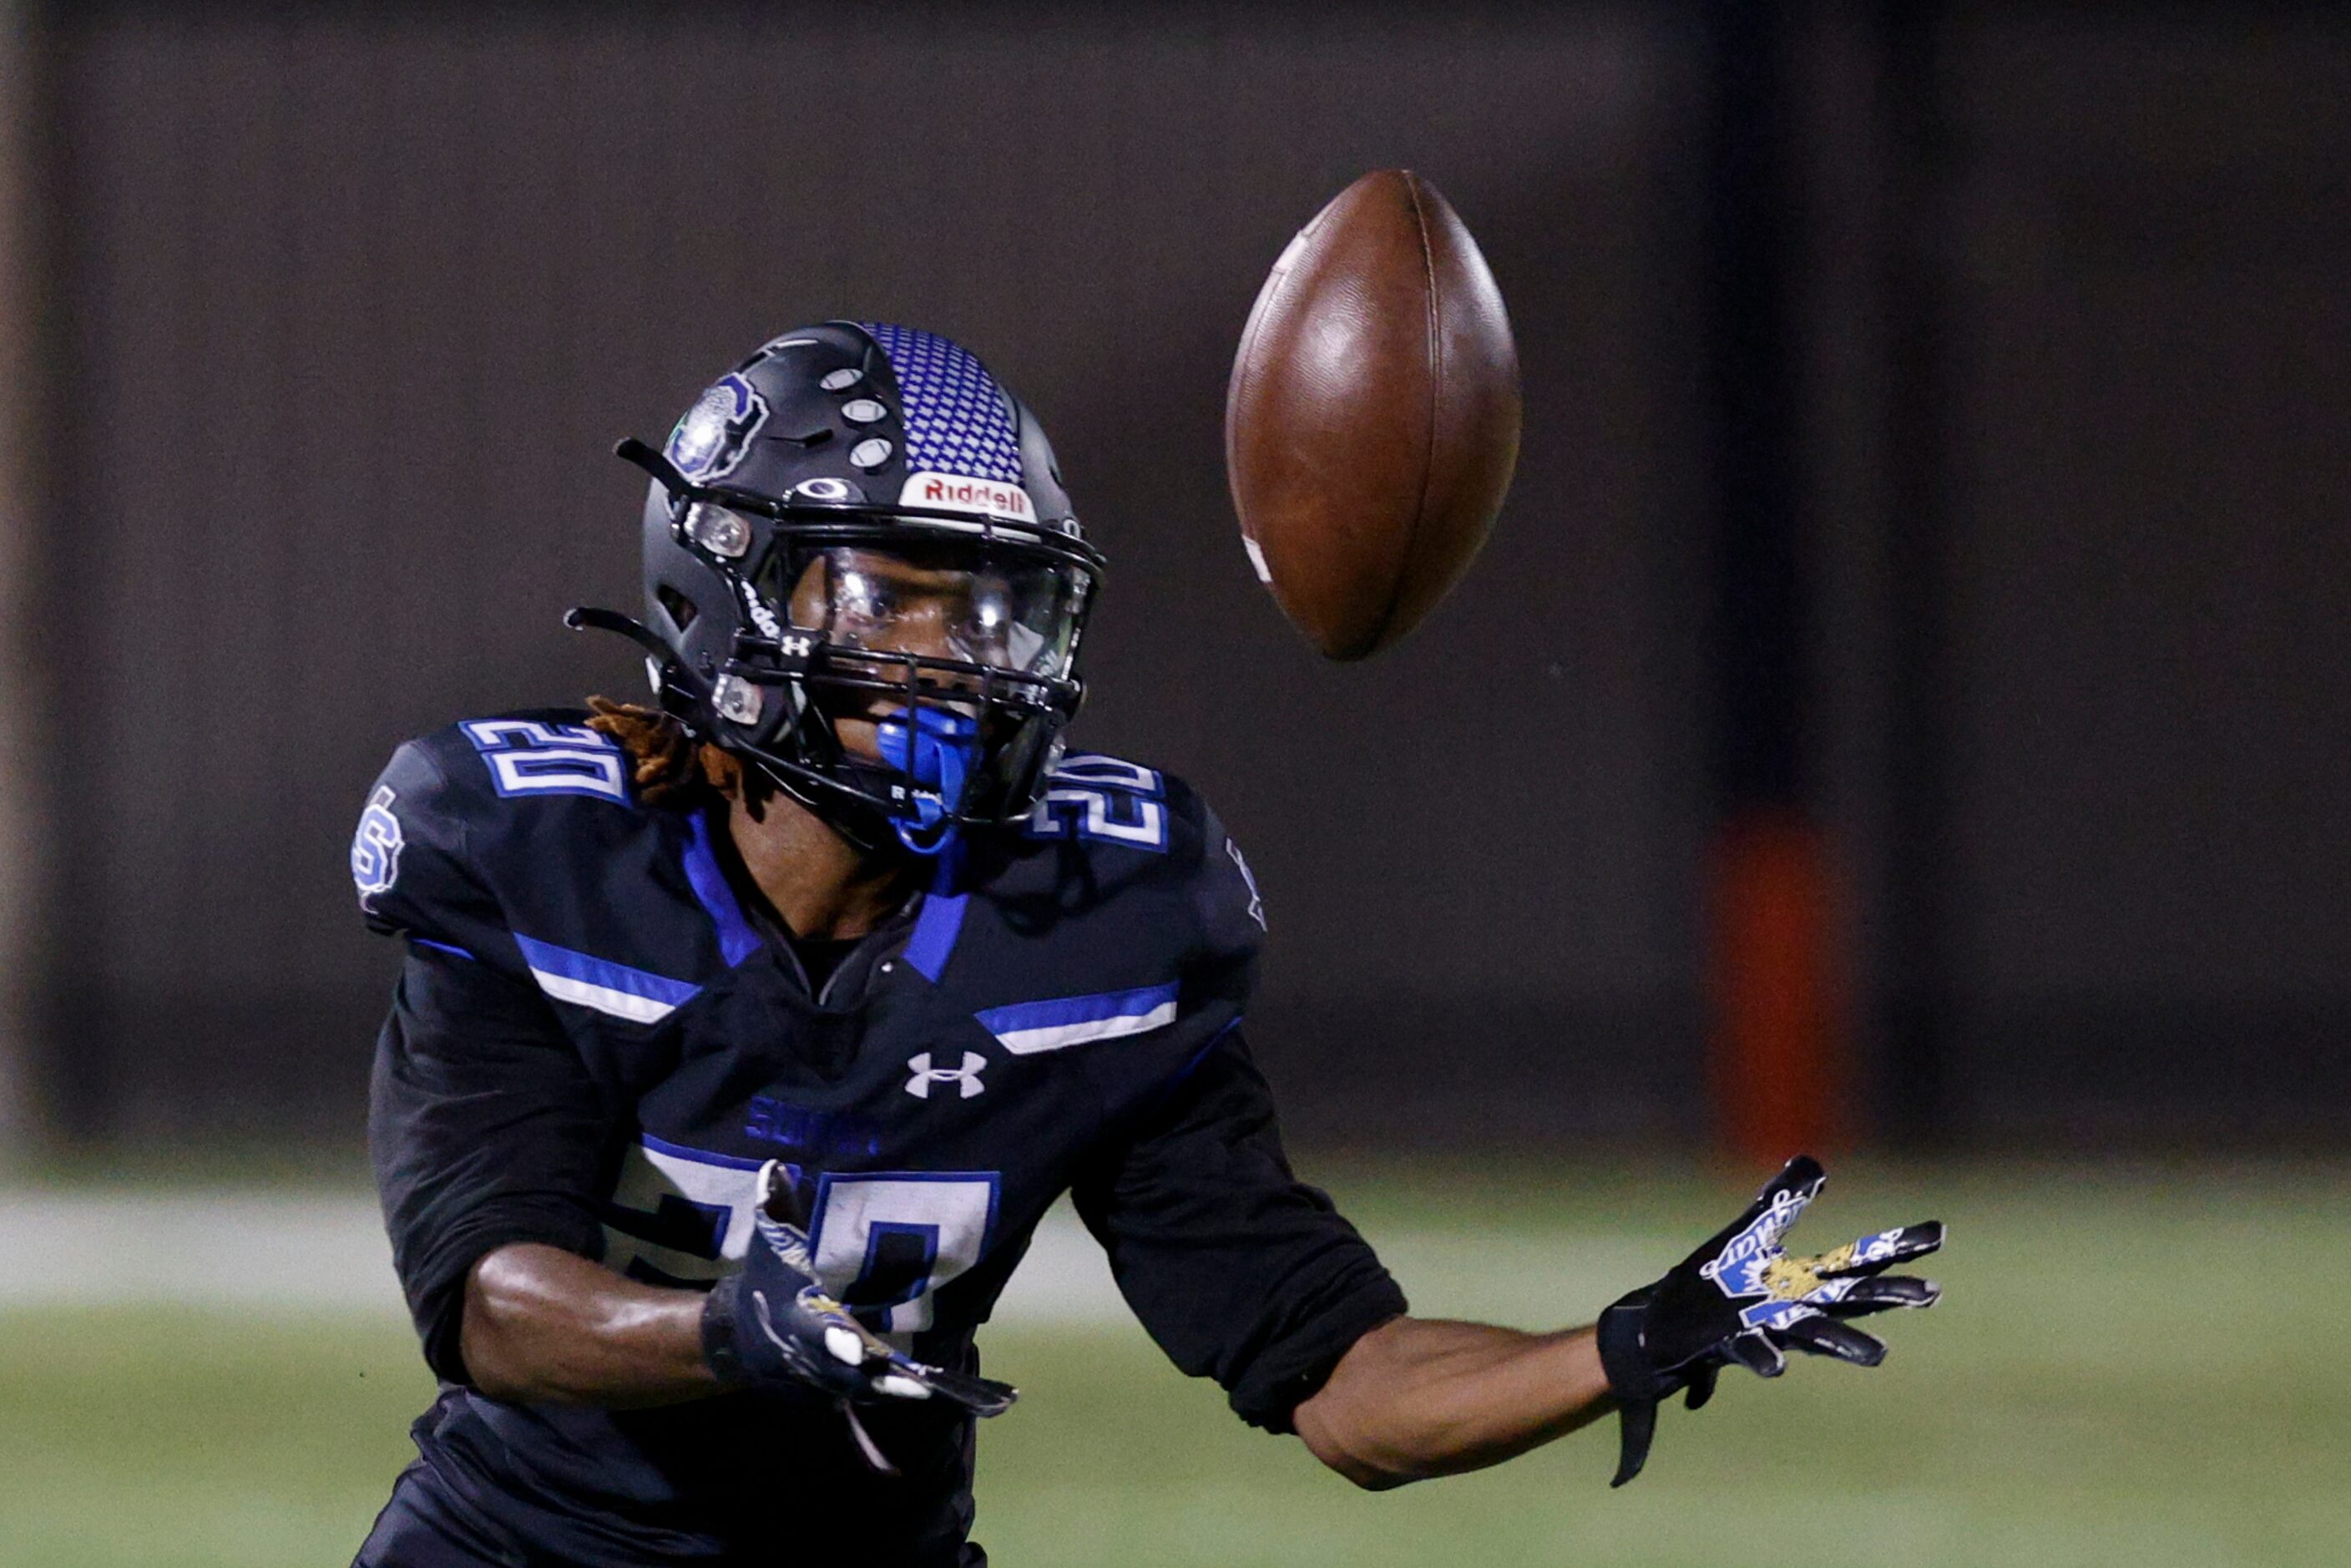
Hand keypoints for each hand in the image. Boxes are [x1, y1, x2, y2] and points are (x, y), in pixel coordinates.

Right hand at [702, 1161, 1015, 1471]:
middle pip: (848, 1374)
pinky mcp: (840, 1387)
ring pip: (864, 1390)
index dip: (836, 1342)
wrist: (745, 1334)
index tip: (859, 1348)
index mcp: (795, 1319)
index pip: (815, 1331)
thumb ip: (775, 1209)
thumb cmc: (767, 1278)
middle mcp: (811, 1357)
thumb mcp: (768, 1244)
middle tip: (921, 1385)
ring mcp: (826, 1378)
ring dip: (897, 1391)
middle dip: (881, 1380)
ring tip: (938, 1390)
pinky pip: (872, 1393)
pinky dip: (898, 1392)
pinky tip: (939, 1390)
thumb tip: (772, 1169)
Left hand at [1596, 1155, 1941, 1485]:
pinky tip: (1778, 1368)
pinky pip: (1753, 1352)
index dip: (1896, 1245)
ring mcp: (1767, 1327)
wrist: (1669, 1325)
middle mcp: (1795, 1307)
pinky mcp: (1731, 1343)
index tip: (1938, 1232)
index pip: (1857, 1258)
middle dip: (1889, 1294)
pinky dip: (1766, 1358)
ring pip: (1813, 1336)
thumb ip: (1782, 1202)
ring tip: (1880, 1354)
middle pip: (1850, 1297)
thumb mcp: (1750, 1234)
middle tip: (1933, 1292)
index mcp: (1803, 1279)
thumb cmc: (1717, 1280)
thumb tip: (1813, 1162)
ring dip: (1846, 1343)